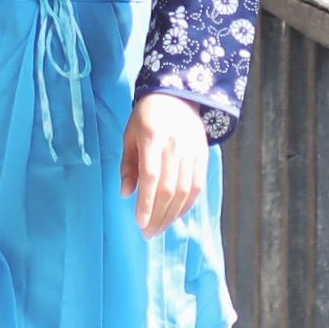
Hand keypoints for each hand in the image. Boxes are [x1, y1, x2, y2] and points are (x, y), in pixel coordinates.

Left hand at [122, 93, 209, 239]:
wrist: (177, 95)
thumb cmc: (146, 117)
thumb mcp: (130, 134)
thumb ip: (128, 164)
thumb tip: (125, 193)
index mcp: (152, 136)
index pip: (150, 176)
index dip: (146, 202)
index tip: (139, 223)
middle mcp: (174, 145)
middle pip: (168, 188)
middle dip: (157, 215)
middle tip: (147, 233)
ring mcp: (191, 150)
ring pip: (184, 191)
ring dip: (171, 214)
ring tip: (159, 228)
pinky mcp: (202, 155)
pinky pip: (196, 185)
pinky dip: (186, 204)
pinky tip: (175, 215)